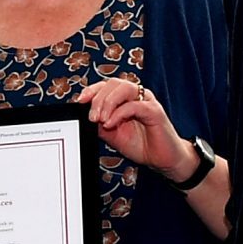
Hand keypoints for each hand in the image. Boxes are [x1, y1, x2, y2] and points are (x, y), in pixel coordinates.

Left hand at [75, 79, 194, 178]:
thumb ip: (99, 123)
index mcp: (126, 98)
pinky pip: (134, 105)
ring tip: (101, 119)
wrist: (162, 160)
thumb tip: (84, 116)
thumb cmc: (142, 145)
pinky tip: (111, 124)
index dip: (91, 90)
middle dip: (98, 98)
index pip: (106, 85)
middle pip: (113, 83)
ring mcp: (146, 101)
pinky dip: (119, 113)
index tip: (79, 101)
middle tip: (91, 117)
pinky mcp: (154, 111)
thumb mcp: (112, 134)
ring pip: (124, 88)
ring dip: (107, 103)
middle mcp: (137, 95)